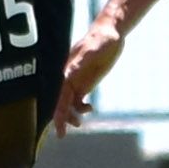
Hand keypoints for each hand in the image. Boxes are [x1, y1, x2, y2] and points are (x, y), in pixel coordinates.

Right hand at [56, 19, 125, 133]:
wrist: (111, 32)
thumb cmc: (101, 39)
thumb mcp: (92, 50)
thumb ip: (79, 62)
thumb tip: (66, 75)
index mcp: (67, 71)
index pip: (59, 96)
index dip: (57, 112)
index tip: (57, 126)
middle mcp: (69, 77)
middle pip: (61, 102)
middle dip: (60, 119)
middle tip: (62, 135)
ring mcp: (76, 81)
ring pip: (68, 104)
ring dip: (71, 115)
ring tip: (79, 124)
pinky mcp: (84, 83)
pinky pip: (78, 100)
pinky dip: (81, 108)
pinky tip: (90, 109)